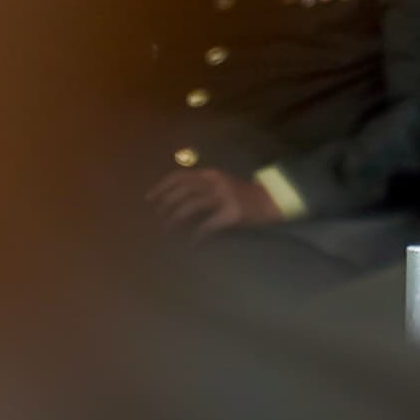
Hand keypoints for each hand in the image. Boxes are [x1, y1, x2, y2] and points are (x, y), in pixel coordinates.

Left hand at [143, 165, 280, 237]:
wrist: (271, 201)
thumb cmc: (241, 195)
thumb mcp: (221, 185)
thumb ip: (201, 189)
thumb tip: (174, 203)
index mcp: (210, 174)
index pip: (180, 176)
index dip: (161, 187)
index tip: (148, 199)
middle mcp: (216, 182)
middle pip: (182, 192)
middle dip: (166, 206)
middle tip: (158, 220)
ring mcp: (225, 197)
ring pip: (191, 206)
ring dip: (175, 221)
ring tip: (168, 232)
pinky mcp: (232, 213)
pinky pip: (207, 226)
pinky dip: (196, 237)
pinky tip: (192, 245)